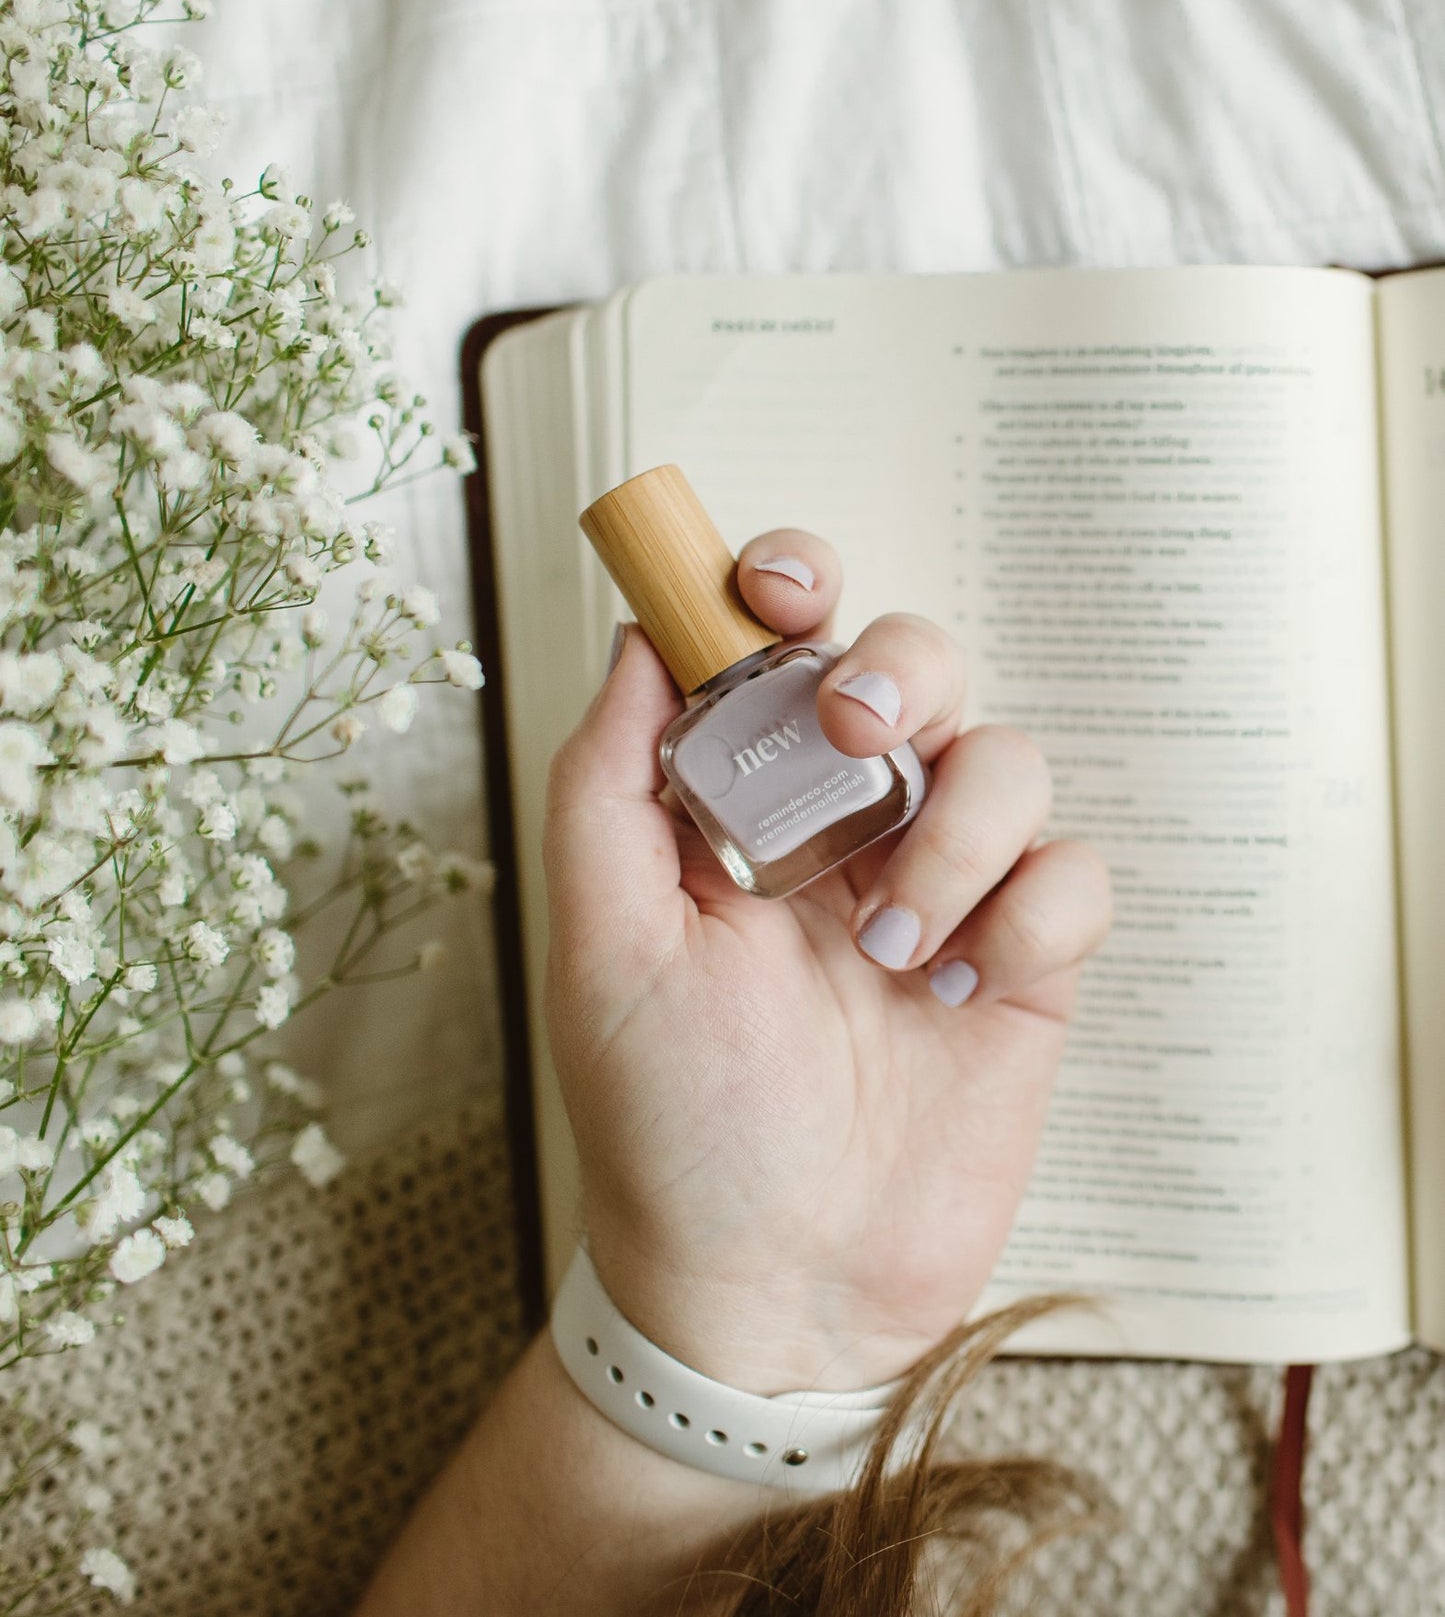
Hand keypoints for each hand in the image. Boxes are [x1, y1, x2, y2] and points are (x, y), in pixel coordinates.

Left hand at [543, 531, 1111, 1396]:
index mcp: (743, 813)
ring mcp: (942, 893)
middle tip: (861, 735)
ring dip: (959, 832)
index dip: (791, 584)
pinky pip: (1074, 872)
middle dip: (901, 668)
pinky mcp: (1025, 964)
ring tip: (898, 950)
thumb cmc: (671, 1125)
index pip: (781, 651)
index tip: (781, 590)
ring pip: (1007, 756)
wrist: (776, 1290)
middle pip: (916, 664)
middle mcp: (848, 833)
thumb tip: (637, 640)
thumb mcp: (604, 950)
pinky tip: (966, 989)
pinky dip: (1033, 913)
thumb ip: (606, 786)